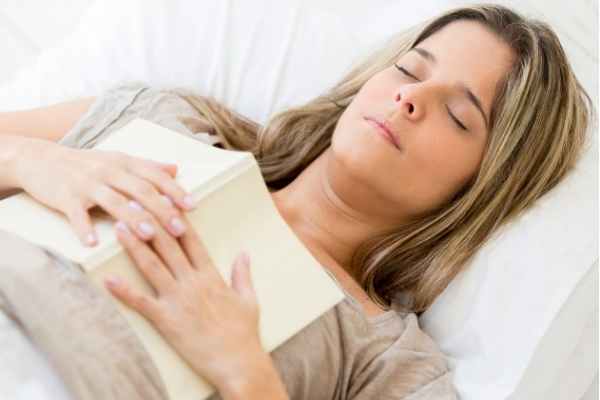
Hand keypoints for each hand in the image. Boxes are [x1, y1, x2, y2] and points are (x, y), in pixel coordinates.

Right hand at [14, 139, 193, 245]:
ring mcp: (86, 183)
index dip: (175, 190)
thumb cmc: (86, 164)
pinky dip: (83, 228)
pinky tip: (92, 244)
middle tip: (179, 229)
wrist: (39, 158)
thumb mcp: (117, 160)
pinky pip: (76, 214)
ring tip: (149, 236)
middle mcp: (109, 171)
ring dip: (133, 219)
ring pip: (114, 201)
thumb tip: (176, 169)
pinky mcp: (65, 197)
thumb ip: (147, 166)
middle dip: (162, 210)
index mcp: (125, 163)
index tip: (192, 206)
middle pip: (140, 190)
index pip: (155, 176)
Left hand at [104, 210, 264, 389]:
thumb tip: (244, 253)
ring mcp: (178, 300)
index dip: (177, 220)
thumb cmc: (243, 332)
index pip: (192, 241)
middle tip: (134, 204)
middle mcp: (192, 282)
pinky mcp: (166, 320)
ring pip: (152, 266)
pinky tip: (107, 279)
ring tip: (119, 227)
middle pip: (168, 246)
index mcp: (211, 276)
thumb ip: (243, 273)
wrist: (236, 361)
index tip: (165, 202)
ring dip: (134, 246)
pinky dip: (123, 291)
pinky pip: (141, 302)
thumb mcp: (249, 299)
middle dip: (149, 222)